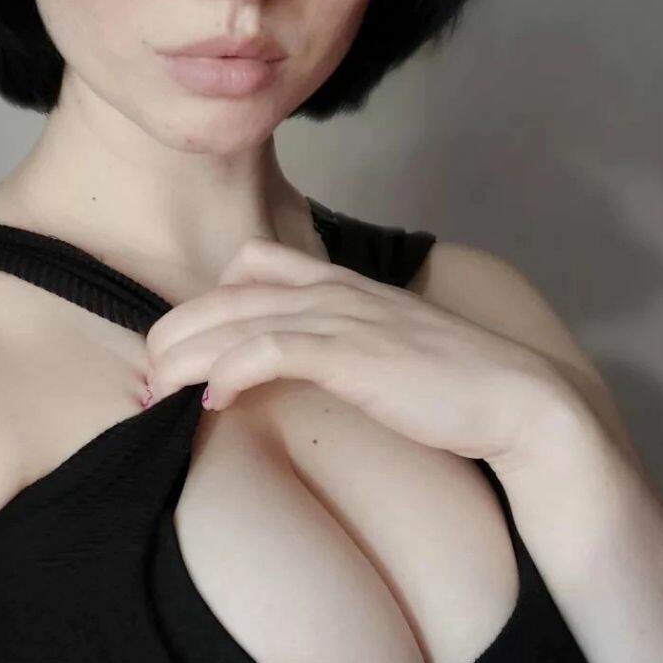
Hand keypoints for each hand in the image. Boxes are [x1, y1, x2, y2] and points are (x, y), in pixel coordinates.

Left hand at [143, 236, 566, 468]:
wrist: (516, 398)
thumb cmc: (448, 383)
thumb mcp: (381, 349)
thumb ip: (336, 345)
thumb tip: (289, 367)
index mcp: (339, 283)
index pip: (251, 264)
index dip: (205, 300)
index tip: (179, 346)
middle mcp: (333, 289)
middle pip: (227, 292)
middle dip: (177, 329)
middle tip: (146, 372)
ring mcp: (343, 316)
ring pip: (238, 319)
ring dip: (186, 353)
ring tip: (153, 387)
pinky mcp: (353, 352)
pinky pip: (274, 350)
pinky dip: (232, 368)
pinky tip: (210, 399)